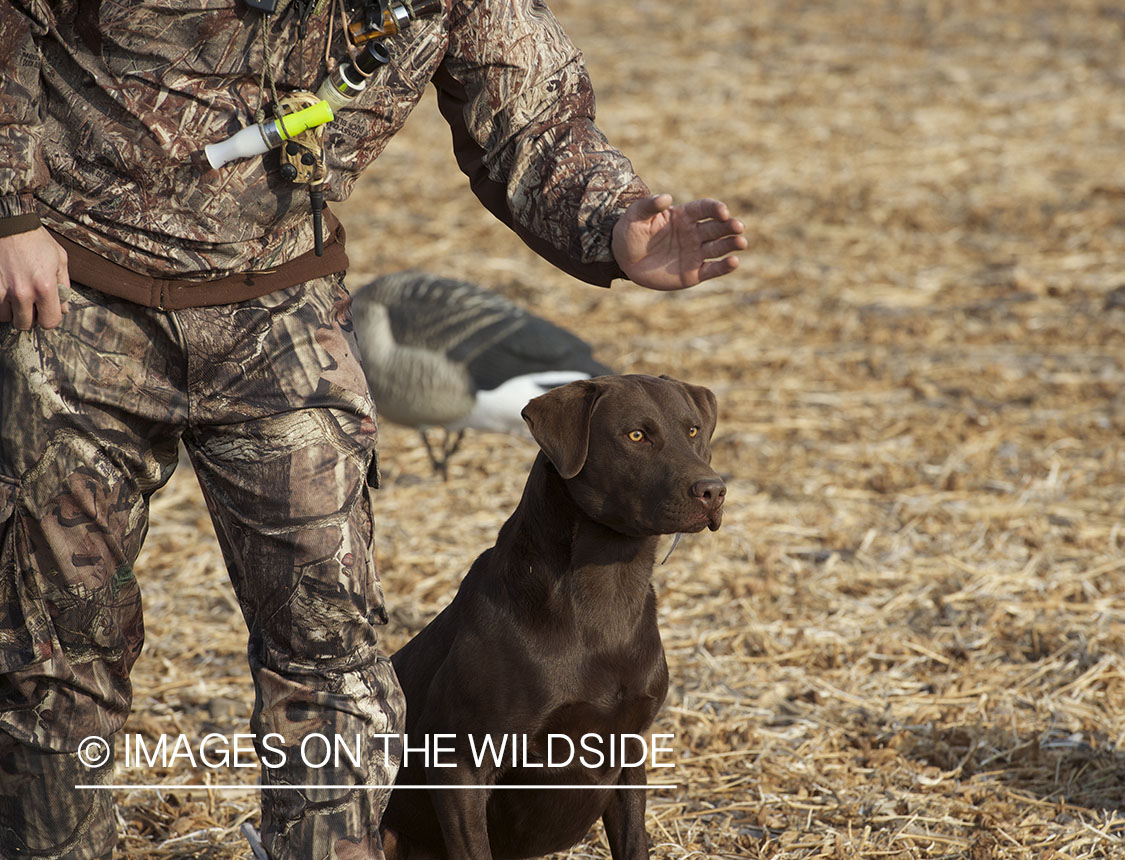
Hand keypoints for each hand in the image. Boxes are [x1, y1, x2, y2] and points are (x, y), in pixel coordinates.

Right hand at [0, 227, 69, 329]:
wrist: (10, 223)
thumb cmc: (36, 240)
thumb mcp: (59, 260)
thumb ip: (64, 287)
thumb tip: (64, 309)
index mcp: (44, 287)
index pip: (49, 322)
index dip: (49, 318)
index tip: (46, 311)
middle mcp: (22, 291)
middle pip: (25, 324)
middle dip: (29, 316)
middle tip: (30, 304)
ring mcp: (2, 289)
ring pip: (6, 317)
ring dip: (11, 310)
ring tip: (16, 294)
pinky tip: (5, 292)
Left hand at [612, 194, 745, 290]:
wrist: (624, 260)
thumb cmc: (630, 233)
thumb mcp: (634, 215)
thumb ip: (649, 205)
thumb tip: (666, 197)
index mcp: (684, 216)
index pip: (705, 209)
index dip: (715, 209)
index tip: (722, 211)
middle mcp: (694, 233)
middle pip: (717, 228)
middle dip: (729, 226)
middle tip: (738, 227)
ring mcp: (695, 253)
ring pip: (718, 247)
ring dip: (731, 244)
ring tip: (742, 243)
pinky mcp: (693, 273)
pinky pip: (712, 269)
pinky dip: (724, 266)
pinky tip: (734, 262)